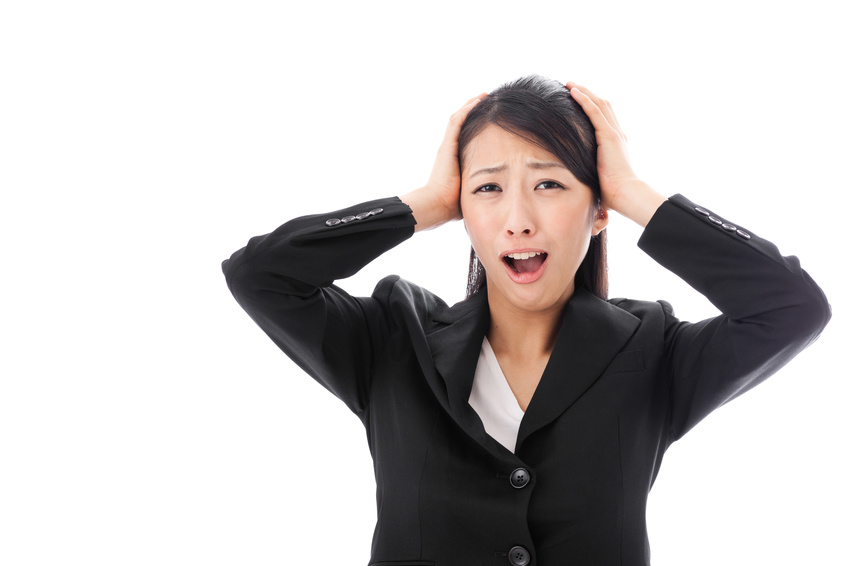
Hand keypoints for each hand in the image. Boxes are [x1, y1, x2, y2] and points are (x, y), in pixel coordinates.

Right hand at [402, 93, 486, 230]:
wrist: (437, 205)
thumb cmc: (451, 205)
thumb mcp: (468, 191)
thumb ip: (477, 187)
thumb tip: (494, 193)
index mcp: (452, 160)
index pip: (462, 137)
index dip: (472, 125)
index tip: (486, 119)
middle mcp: (448, 150)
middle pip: (460, 124)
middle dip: (472, 111)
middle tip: (485, 101)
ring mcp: (447, 146)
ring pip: (458, 119)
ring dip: (470, 105)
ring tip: (483, 96)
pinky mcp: (447, 146)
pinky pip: (457, 121)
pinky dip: (467, 110)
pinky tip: (478, 100)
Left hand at [566, 82, 664, 225]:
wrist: (625, 194)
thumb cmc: (612, 193)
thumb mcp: (597, 178)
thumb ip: (589, 173)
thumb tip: (575, 181)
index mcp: (615, 143)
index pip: (603, 118)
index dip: (591, 106)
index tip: (576, 99)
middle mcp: (616, 134)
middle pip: (602, 106)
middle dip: (587, 94)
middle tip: (570, 86)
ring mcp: (614, 134)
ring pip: (599, 104)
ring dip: (583, 92)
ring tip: (569, 84)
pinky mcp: (609, 136)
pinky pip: (595, 112)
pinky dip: (584, 100)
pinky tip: (573, 91)